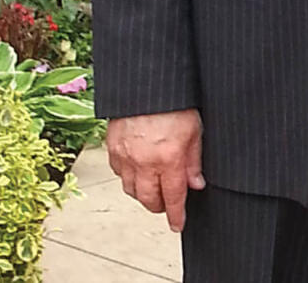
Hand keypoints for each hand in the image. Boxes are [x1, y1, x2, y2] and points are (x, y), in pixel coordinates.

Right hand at [106, 109, 205, 232]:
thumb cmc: (175, 102)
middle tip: (168, 204)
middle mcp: (144, 162)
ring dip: (143, 194)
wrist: (147, 83)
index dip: (176, 215)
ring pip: (131, 189)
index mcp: (169, 158)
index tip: (178, 224)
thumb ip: (194, 160)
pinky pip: (118, 173)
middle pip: (149, 199)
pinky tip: (138, 172)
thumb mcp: (195, 130)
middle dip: (159, 206)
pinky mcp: (111, 147)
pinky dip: (128, 177)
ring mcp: (125, 156)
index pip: (174, 197)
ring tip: (154, 189)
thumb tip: (195, 184)